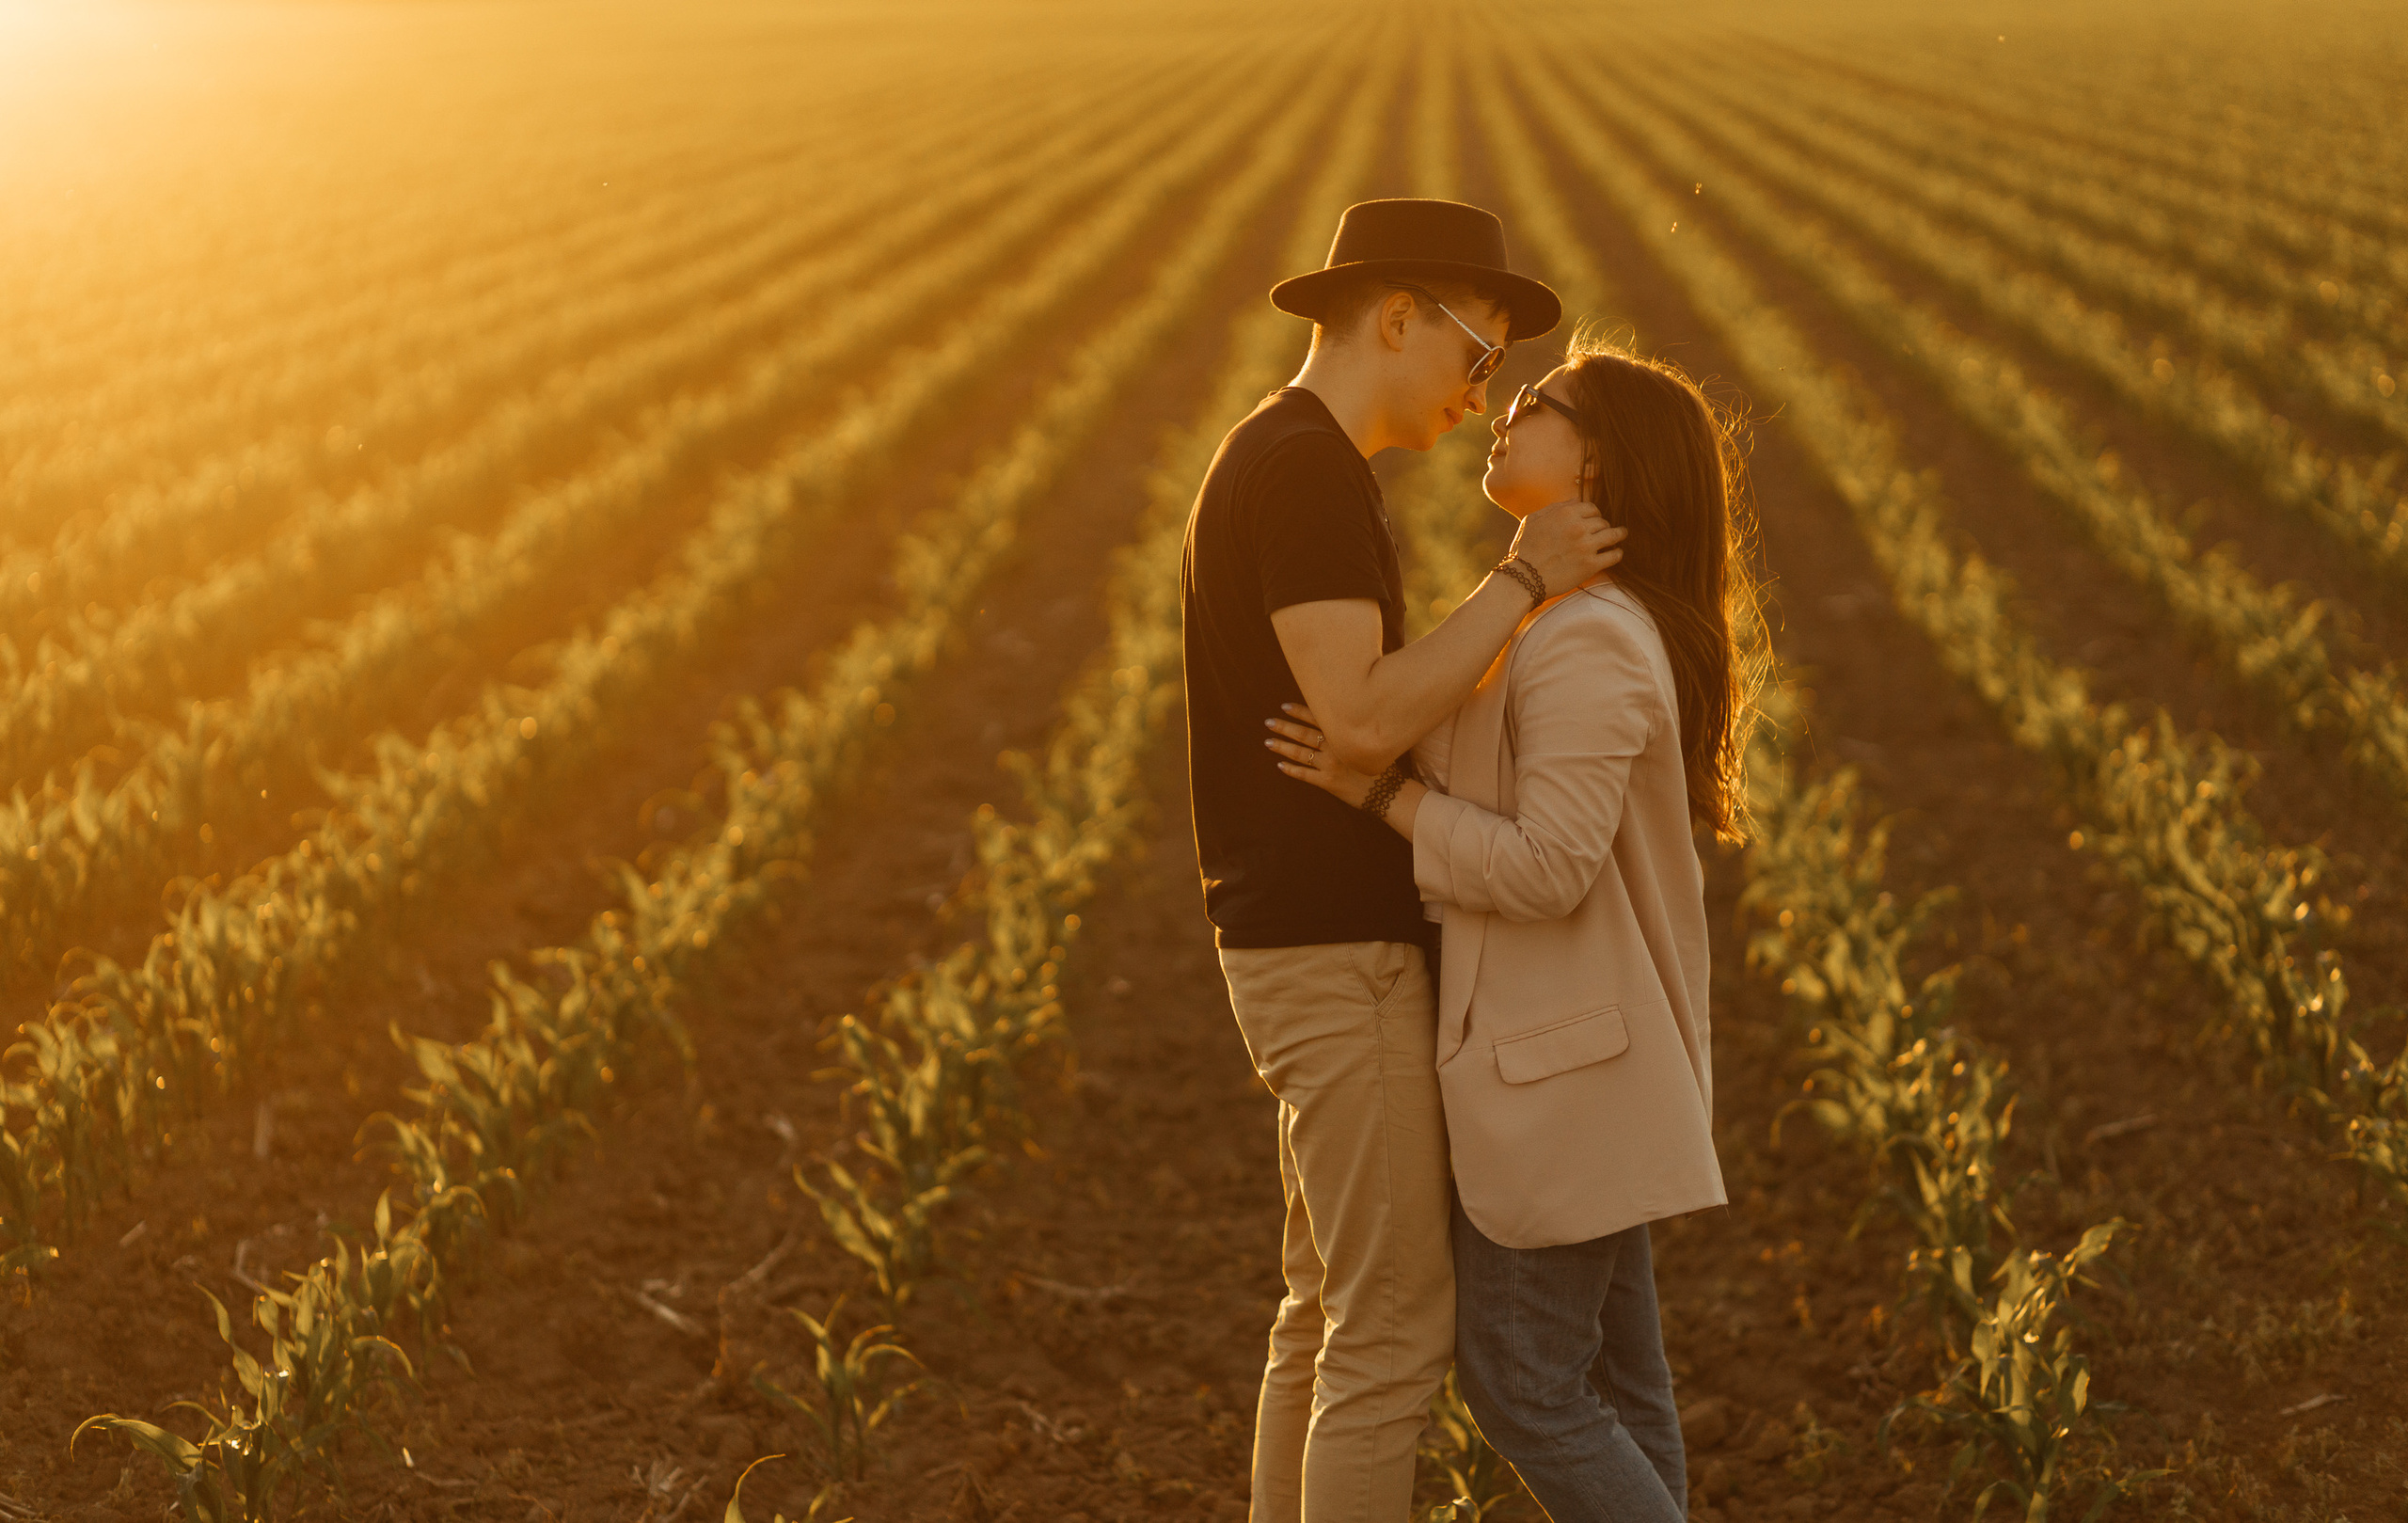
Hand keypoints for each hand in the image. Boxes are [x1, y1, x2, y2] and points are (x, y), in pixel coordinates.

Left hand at [1264, 703, 1378, 806]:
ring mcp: (1330, 766)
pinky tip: (1280, 765)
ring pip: (1301, 753)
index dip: (1300, 712)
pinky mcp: (1328, 783)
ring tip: (1268, 742)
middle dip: (1285, 728)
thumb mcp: (1370, 742)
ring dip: (1282, 747)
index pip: (1318, 718)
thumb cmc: (1383, 766)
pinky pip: (1304, 775)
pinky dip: (1291, 770)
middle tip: (1268, 722)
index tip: (1284, 707)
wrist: (1390, 792)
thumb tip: (1336, 721)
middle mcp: (1335, 748)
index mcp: (1345, 735)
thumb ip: (1352, 733)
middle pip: (1304, 735)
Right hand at [1506, 499, 1624, 597]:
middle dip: (1603, 526)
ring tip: (1621, 535)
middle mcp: (1578, 527)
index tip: (1594, 520)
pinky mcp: (1590, 565)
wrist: (1523, 578)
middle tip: (1603, 531)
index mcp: (1564, 514)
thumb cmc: (1524, 549)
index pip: (1591, 508)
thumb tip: (1575, 500)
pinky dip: (1618, 553)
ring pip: (1613, 535)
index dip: (1594, 514)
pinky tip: (1617, 553)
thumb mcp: (1532, 520)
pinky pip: (1614, 556)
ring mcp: (1586, 546)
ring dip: (1619, 535)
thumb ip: (1554, 508)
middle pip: (1602, 521)